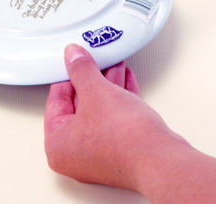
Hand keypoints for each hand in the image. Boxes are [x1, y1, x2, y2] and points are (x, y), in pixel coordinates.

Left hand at [44, 44, 187, 190]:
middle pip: (79, 106)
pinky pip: (114, 118)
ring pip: (99, 111)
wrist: (159, 158)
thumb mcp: (96, 90)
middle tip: (95, 60)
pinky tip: (125, 80)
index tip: (73, 61)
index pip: (56, 101)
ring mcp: (99, 155)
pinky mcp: (120, 151)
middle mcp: (75, 155)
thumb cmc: (124, 138)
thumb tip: (73, 57)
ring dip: (107, 85)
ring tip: (114, 66)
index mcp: (58, 145)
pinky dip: (119, 98)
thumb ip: (82, 70)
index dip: (66, 76)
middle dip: (91, 79)